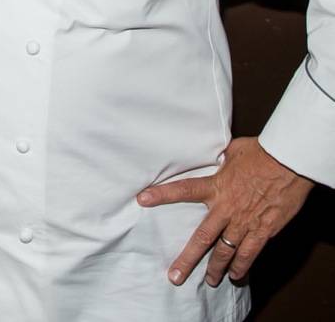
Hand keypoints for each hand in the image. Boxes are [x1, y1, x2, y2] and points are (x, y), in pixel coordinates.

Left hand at [136, 137, 313, 286]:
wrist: (288, 162)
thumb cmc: (261, 152)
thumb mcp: (234, 151)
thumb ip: (221, 159)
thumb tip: (216, 156)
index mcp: (216, 185)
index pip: (183, 190)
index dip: (161, 195)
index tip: (143, 199)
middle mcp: (226, 208)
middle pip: (202, 237)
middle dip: (187, 259)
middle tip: (175, 275)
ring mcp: (244, 222)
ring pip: (225, 251)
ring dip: (216, 268)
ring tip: (209, 280)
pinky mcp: (263, 230)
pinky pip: (249, 253)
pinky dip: (242, 266)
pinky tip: (237, 276)